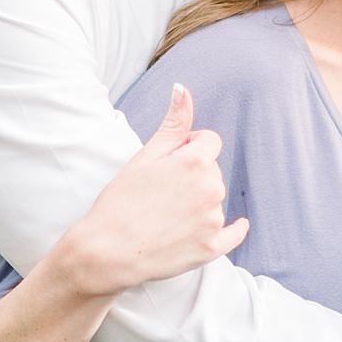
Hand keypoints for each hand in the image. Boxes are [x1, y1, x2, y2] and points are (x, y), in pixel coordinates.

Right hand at [50, 84, 249, 298]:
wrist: (107, 252)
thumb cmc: (120, 201)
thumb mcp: (145, 156)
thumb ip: (172, 123)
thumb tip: (183, 90)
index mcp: (195, 161)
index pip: (209, 141)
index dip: (189, 148)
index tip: (171, 161)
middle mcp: (211, 188)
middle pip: (213, 170)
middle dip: (193, 175)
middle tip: (162, 192)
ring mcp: (214, 220)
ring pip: (215, 199)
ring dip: (199, 202)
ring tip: (167, 215)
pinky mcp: (212, 247)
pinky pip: (234, 233)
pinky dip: (232, 229)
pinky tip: (233, 226)